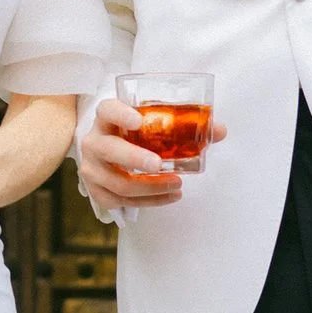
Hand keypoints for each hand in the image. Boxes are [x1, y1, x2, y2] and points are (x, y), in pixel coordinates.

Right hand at [77, 96, 228, 210]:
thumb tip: (219, 131)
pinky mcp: (96, 191)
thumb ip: (183, 126)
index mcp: (106, 118)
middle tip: (159, 164)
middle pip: (110, 151)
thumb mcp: (150, 125)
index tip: (137, 121)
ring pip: (119, 183)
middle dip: (135, 158)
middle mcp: (94, 142)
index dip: (120, 114)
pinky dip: (150, 202)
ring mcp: (92, 169)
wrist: (107, 154)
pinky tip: (169, 197)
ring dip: (150, 187)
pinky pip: (123, 202)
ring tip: (177, 184)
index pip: (107, 110)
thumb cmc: (132, 136)